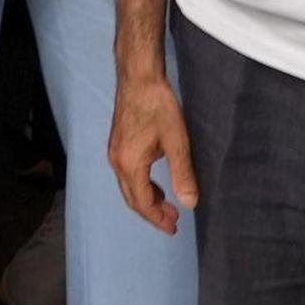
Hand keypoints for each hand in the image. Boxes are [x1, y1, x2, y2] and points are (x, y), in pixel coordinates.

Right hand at [105, 68, 196, 235]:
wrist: (139, 77)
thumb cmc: (158, 106)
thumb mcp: (176, 142)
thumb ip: (183, 174)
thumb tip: (190, 204)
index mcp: (130, 164)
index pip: (142, 202)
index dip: (158, 218)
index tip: (173, 227)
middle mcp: (117, 161)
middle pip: (132, 198)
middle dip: (152, 212)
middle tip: (173, 221)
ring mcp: (115, 151)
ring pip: (128, 186)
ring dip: (146, 198)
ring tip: (167, 204)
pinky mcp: (118, 143)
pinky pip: (126, 174)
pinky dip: (141, 185)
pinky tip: (154, 182)